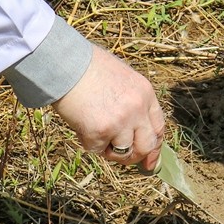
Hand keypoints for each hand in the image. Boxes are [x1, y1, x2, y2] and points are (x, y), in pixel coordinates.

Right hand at [53, 47, 165, 171]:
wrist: (65, 64)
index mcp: (145, 93)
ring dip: (108, 149)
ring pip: (123, 152)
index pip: (158, 128)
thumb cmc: (87, 67)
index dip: (154, 147)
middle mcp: (137, 109)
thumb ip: (131, 101)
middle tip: (123, 158)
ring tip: (93, 132)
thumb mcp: (122, 77)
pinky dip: (88, 142)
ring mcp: (120, 122)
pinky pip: (98, 149)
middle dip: (136, 156)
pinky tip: (80, 124)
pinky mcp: (100, 132)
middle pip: (147, 145)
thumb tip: (133, 129)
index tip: (149, 160)